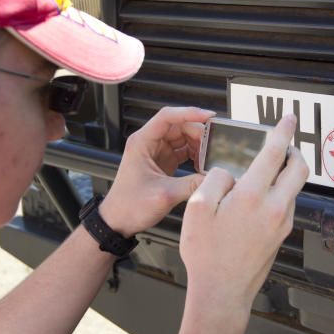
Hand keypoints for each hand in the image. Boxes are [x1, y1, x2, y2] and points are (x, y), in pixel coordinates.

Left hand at [99, 106, 214, 236]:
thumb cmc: (129, 206)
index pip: (167, 116)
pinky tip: (202, 165)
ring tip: (209, 157)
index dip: (189, 113)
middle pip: (179, 125)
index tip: (209, 116)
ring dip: (198, 144)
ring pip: (182, 137)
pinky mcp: (162, 162)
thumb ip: (192, 184)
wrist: (118, 221)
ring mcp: (156, 152)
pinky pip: (183, 150)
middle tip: (213, 145)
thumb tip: (214, 177)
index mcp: (142, 142)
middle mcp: (148, 143)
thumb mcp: (165, 195)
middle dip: (198, 133)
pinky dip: (195, 155)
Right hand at [178, 114, 308, 314]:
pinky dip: (279, 192)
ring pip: (294, 187)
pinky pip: (286, 205)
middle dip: (294, 150)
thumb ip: (216, 180)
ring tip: (263, 171)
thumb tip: (231, 173)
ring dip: (286, 172)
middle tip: (282, 143)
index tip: (288, 118)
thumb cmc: (206, 254)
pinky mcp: (281, 236)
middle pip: (299, 168)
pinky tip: (257, 198)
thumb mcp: (197, 208)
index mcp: (253, 196)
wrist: (222, 292)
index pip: (276, 152)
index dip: (283, 130)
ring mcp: (282, 223)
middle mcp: (275, 207)